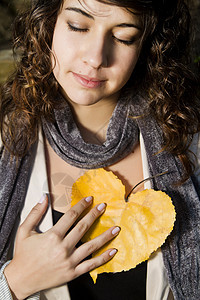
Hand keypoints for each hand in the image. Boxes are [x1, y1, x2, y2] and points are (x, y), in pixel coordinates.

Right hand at [4, 195, 119, 299]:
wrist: (21, 280)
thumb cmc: (23, 255)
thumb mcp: (24, 231)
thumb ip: (35, 213)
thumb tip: (44, 197)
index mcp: (52, 236)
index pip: (71, 216)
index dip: (81, 206)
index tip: (89, 199)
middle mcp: (62, 248)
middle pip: (83, 227)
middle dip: (94, 215)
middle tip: (103, 206)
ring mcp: (69, 261)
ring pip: (91, 246)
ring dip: (105, 236)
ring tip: (116, 228)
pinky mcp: (72, 273)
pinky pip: (91, 265)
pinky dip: (103, 258)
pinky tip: (112, 251)